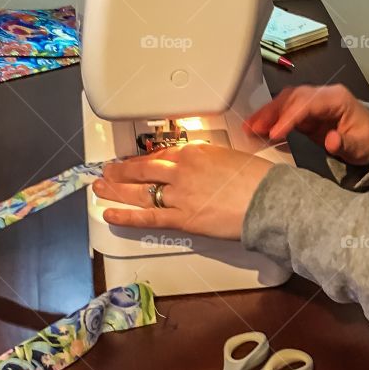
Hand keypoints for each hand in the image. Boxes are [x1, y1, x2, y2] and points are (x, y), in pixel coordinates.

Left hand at [92, 144, 274, 239]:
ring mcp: (179, 194)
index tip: (132, 162)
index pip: (160, 154)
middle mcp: (181, 169)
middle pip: (143, 169)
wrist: (269, 199)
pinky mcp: (183, 218)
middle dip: (121, 171)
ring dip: (116, 190)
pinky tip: (110, 214)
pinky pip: (148, 216)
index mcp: (195, 151)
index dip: (141, 160)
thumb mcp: (230, 158)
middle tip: (107, 172)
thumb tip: (201, 170)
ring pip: (140, 191)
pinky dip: (126, 216)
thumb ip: (209, 162)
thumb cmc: (259, 179)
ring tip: (99, 189)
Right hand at [244, 84, 368, 165]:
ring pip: (285, 101)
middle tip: (253, 128)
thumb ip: (345, 143)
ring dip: (266, 113)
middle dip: (271, 112)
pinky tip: (256, 128)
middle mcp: (322, 95)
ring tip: (248, 128)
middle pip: (292, 97)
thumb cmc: (368, 140)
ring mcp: (313, 102)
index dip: (290, 116)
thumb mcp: (361, 146)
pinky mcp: (305, 113)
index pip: (308, 103)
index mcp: (337, 98)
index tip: (274, 132)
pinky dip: (270, 118)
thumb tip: (331, 140)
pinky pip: (285, 111)